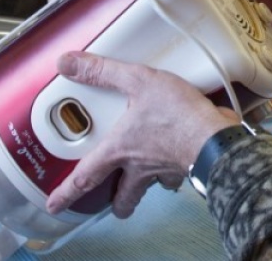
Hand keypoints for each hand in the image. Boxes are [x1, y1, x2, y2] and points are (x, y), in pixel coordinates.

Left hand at [44, 52, 237, 217]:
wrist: (216, 136)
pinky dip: (175, 168)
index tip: (55, 206)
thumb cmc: (177, 115)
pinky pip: (177, 174)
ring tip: (145, 177)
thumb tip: (68, 64)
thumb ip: (104, 72)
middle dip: (116, 203)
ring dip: (145, 187)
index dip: (66, 194)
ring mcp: (164, 171)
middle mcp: (140, 167)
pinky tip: (178, 154)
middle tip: (111, 201)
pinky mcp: (187, 167)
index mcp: (120, 151)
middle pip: (122, 197)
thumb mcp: (138, 82)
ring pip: (150, 188)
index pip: (85, 178)